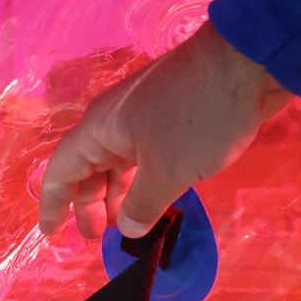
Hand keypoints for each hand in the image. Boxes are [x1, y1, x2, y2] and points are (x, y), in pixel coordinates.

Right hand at [37, 22, 292, 239]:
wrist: (250, 63)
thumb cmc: (199, 116)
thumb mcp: (167, 171)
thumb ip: (142, 205)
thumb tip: (128, 229)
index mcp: (100, 129)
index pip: (60, 172)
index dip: (53, 206)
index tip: (51, 235)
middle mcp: (114, 122)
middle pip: (88, 169)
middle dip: (90, 205)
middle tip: (98, 238)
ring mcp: (144, 118)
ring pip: (119, 164)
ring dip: (120, 195)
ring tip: (129, 224)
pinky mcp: (173, 117)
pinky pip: (145, 157)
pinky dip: (144, 181)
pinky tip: (157, 200)